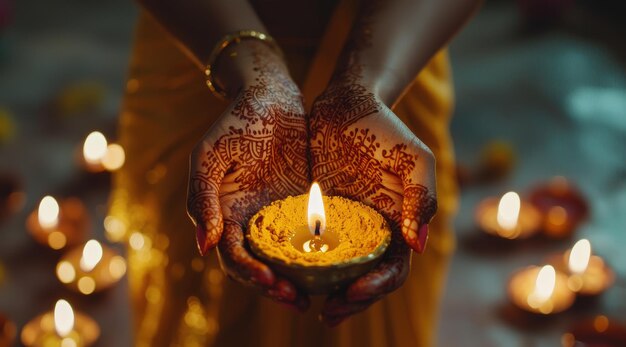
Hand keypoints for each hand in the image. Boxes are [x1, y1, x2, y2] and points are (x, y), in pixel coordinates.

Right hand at [187, 43, 308, 309]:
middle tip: (299, 302)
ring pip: (285, 257)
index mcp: (225, 214)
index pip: (234, 258)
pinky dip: (317, 254)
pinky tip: (335, 265)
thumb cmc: (235, 122)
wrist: (270, 95)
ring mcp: (277, 213)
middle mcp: (250, 219)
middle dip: (275, 287)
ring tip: (317, 295)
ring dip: (297, 279)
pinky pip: (309, 235)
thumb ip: (201, 198)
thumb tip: (204, 247)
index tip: (272, 283)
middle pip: (260, 266)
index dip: (250, 275)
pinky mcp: (302, 202)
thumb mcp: (210, 156)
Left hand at [309, 71, 436, 324]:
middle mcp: (371, 232)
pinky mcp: (317, 215)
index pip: (393, 270)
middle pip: (364, 280)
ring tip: (305, 303)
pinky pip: (310, 247)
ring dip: (325, 292)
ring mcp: (343, 226)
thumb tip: (417, 246)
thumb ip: (421, 198)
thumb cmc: (386, 130)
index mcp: (398, 226)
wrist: (347, 104)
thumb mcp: (415, 159)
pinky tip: (286, 274)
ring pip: (336, 272)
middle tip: (327, 313)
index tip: (354, 291)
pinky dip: (302, 266)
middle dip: (350, 301)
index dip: (377, 287)